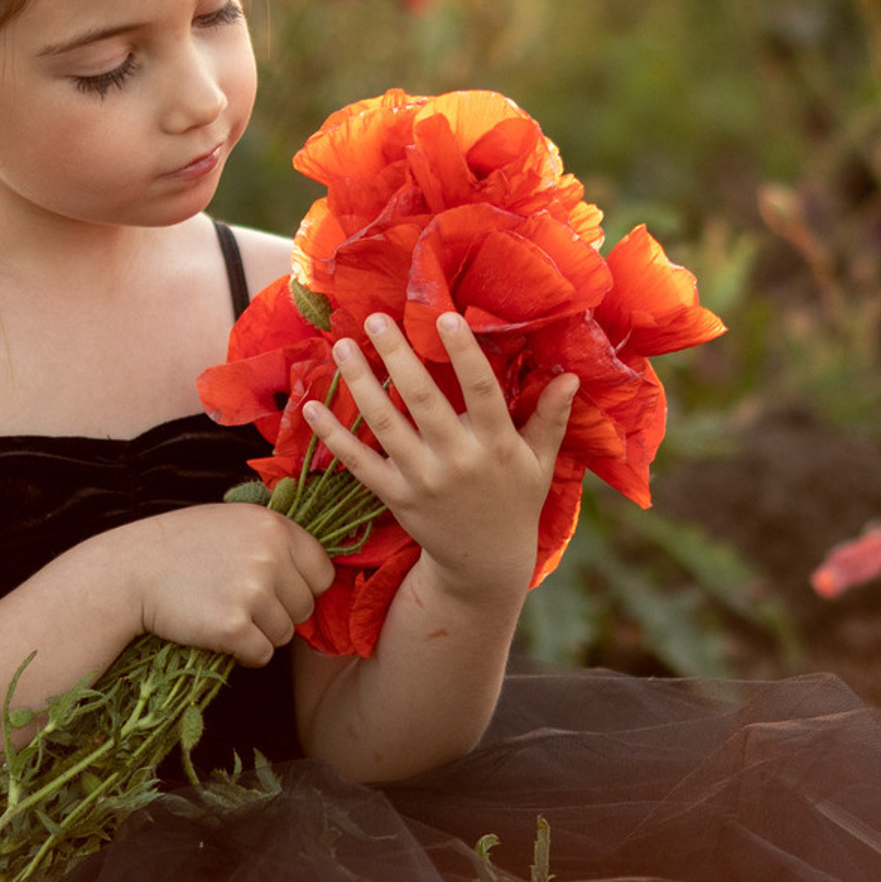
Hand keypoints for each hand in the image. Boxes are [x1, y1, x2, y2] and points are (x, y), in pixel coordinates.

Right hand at [121, 503, 338, 665]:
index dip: (304, 586)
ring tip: (225, 614)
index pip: (323, 571)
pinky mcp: (233, 627)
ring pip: (285, 634)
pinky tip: (219, 635)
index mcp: (275, 527)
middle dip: (281, 613)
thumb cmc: (180, 545)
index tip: (280, 591)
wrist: (129, 572)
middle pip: (306, 606)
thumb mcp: (233, 522)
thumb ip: (275, 540)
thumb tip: (320, 573)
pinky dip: (244, 653)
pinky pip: (262, 654)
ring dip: (261, 633)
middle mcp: (269, 557)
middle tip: (243, 604)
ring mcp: (252, 592)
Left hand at [300, 313, 579, 611]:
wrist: (484, 563)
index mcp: (496, 446)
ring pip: (385, 426)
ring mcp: (422, 480)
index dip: (464, 354)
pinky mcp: (395, 497)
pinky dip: (333, 436)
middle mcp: (457, 461)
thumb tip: (570, 375)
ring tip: (342, 347)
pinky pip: (359, 463)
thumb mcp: (540, 463)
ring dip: (361, 384)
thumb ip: (550, 418)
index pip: (481, 392)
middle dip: (398, 357)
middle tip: (376, 319)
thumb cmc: (515, 502)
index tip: (445, 317)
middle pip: (423, 401)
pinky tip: (310, 407)